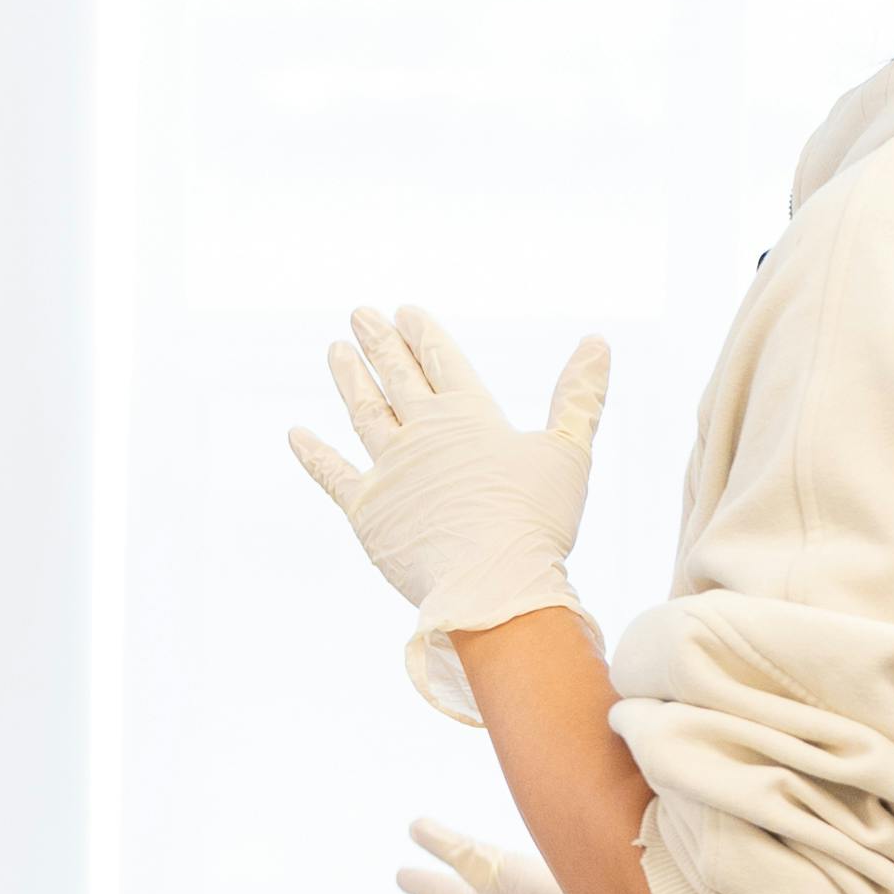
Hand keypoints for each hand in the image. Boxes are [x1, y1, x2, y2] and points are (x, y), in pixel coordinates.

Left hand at [287, 305, 606, 720]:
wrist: (490, 583)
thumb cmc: (537, 521)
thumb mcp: (569, 452)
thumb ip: (580, 396)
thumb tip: (598, 340)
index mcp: (469, 416)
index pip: (441, 361)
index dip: (423, 333)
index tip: (405, 310)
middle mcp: (423, 433)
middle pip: (397, 377)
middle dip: (379, 343)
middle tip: (360, 313)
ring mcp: (389, 469)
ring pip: (363, 413)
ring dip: (348, 380)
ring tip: (335, 350)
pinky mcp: (366, 509)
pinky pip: (332, 474)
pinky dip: (313, 454)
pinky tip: (295, 434)